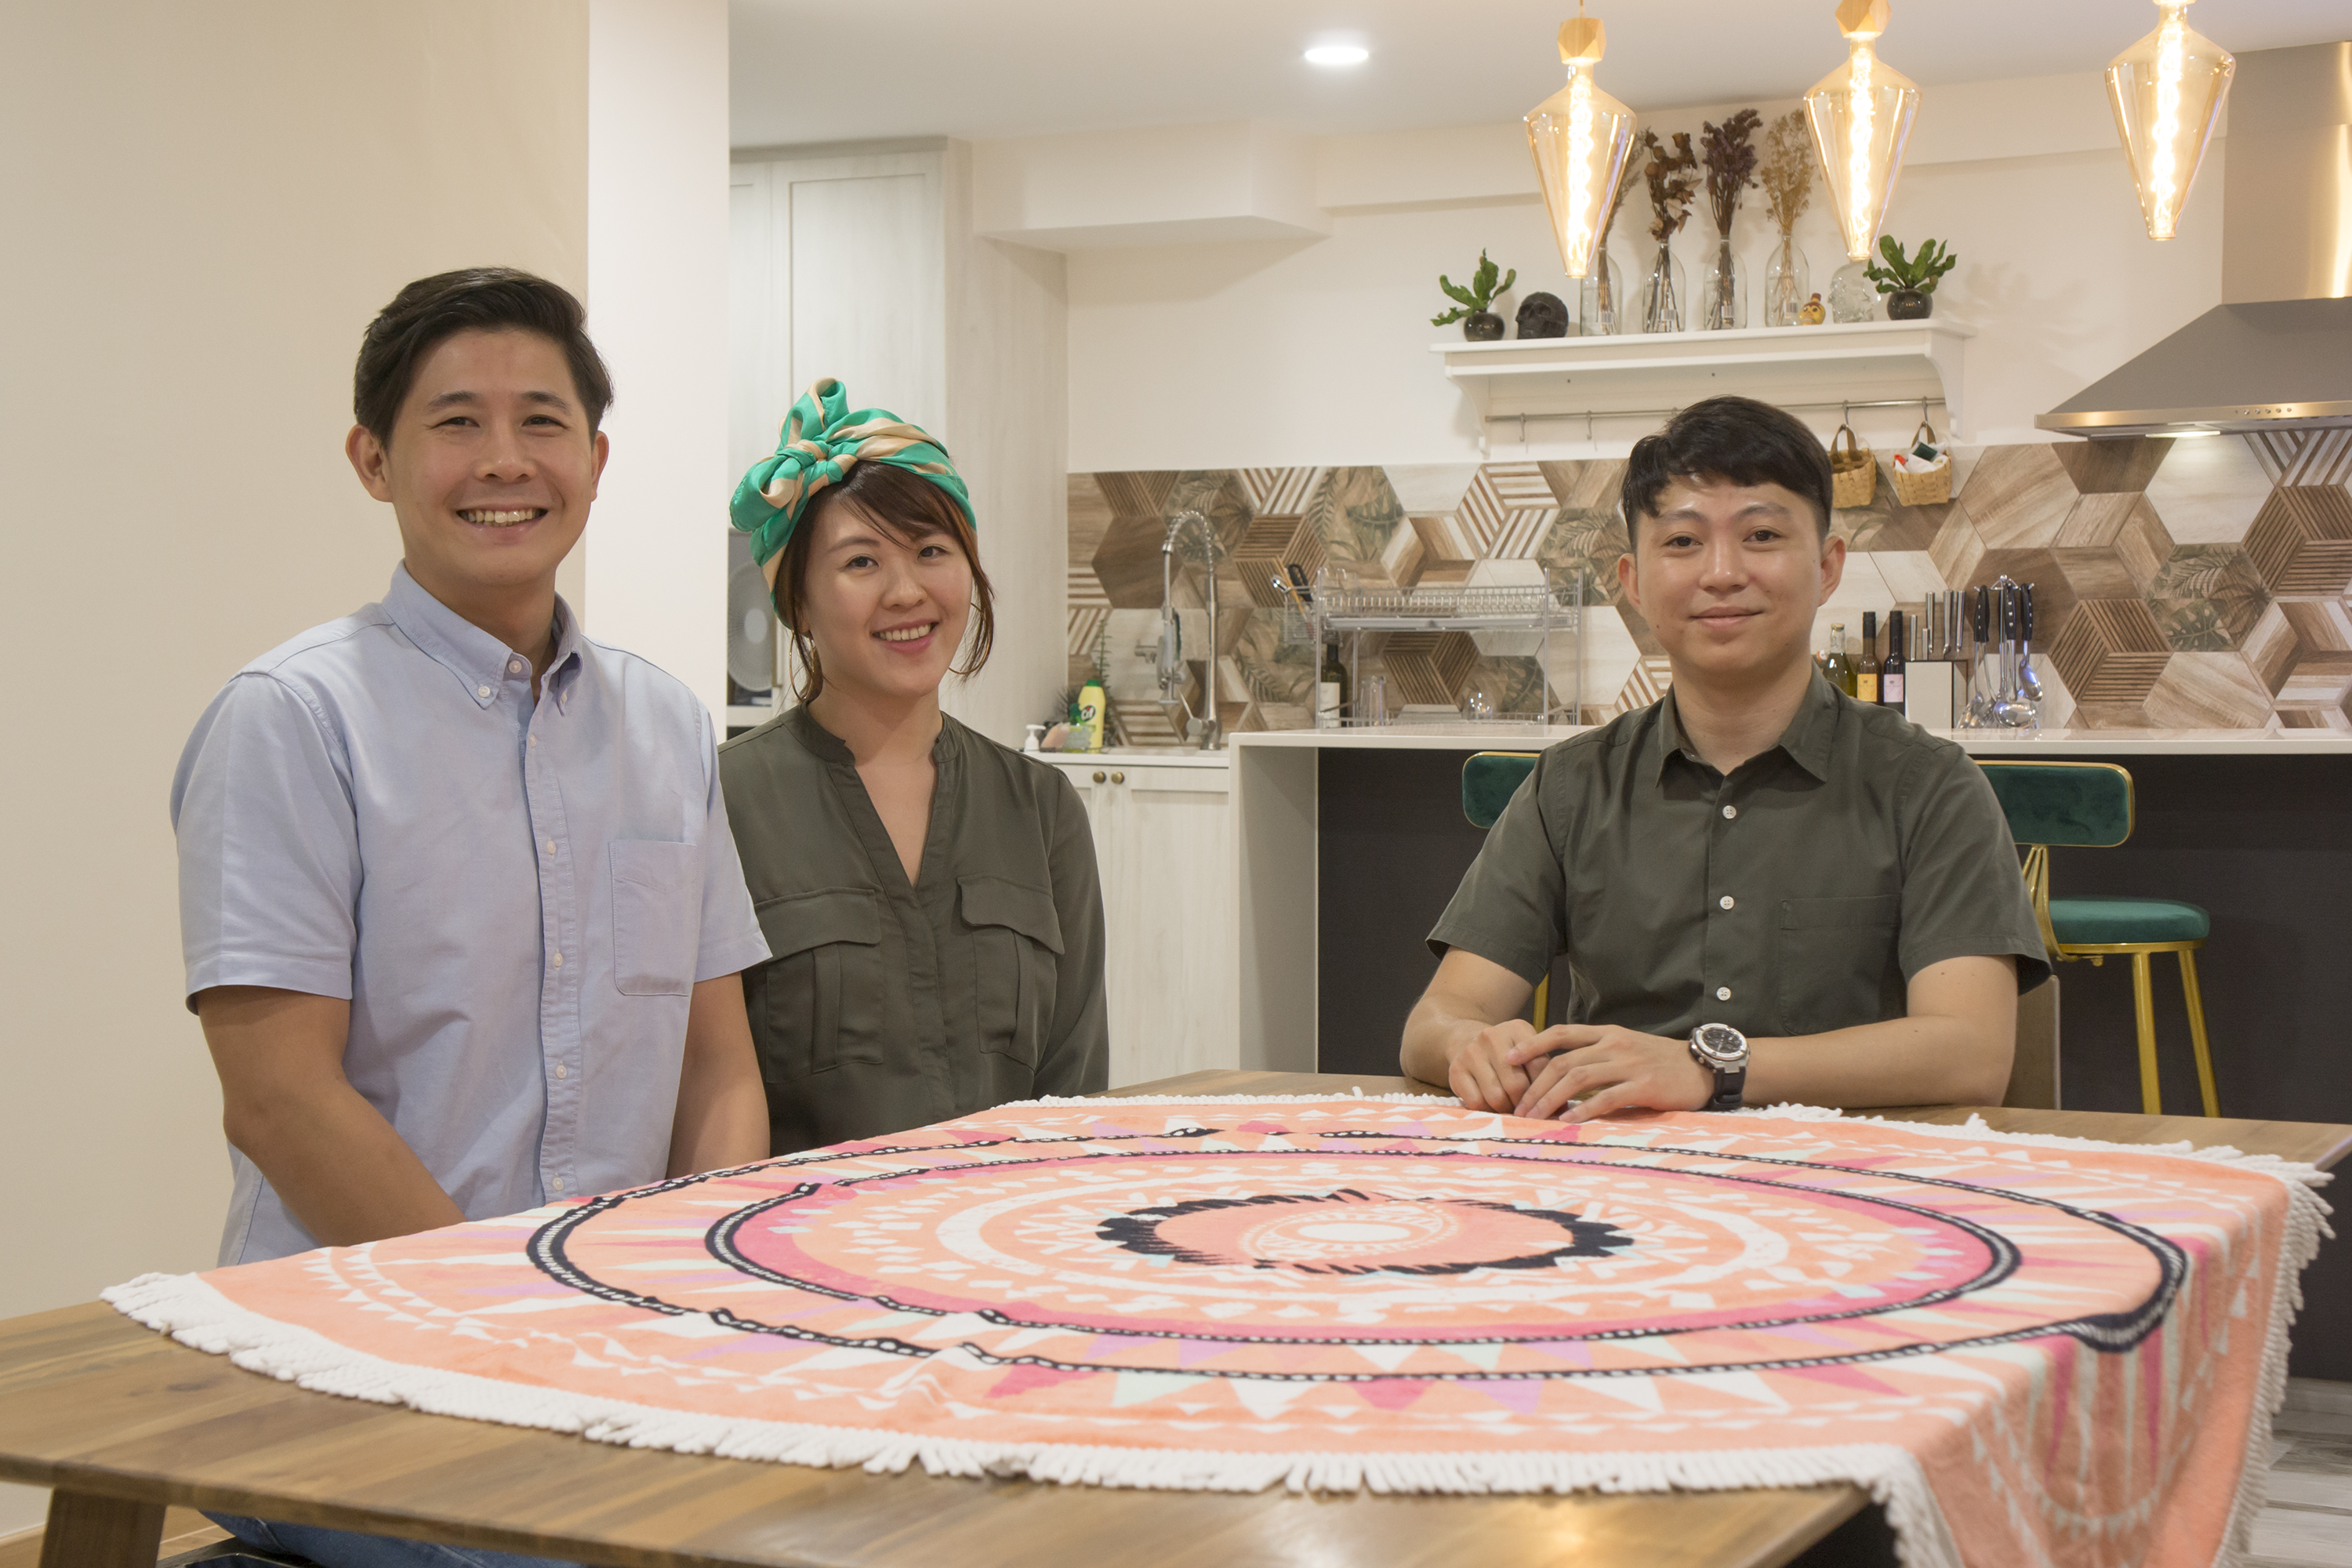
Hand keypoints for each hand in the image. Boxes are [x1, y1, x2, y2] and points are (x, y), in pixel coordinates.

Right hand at [1446, 1018, 1569, 1111]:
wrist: (1465, 1039)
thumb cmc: (1506, 1053)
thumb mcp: (1528, 1053)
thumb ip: (1546, 1075)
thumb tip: (1563, 1109)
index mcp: (1518, 1028)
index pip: (1539, 1067)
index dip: (1547, 1091)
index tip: (1551, 1107)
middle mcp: (1492, 1036)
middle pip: (1517, 1084)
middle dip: (1525, 1105)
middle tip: (1529, 1113)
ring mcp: (1472, 1052)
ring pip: (1496, 1096)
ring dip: (1506, 1110)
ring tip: (1512, 1109)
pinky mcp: (1456, 1070)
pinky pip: (1476, 1102)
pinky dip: (1487, 1111)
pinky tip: (1492, 1106)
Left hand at [1507, 1025, 1713, 1122]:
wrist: (1704, 1068)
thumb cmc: (1661, 1062)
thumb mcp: (1626, 1049)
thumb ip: (1597, 1055)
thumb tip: (1562, 1072)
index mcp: (1607, 1033)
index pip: (1561, 1033)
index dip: (1532, 1044)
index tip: (1508, 1058)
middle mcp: (1614, 1044)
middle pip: (1563, 1060)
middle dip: (1536, 1084)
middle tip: (1518, 1106)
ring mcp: (1629, 1063)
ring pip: (1579, 1077)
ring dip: (1551, 1099)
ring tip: (1534, 1117)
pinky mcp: (1644, 1085)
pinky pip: (1607, 1097)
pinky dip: (1584, 1110)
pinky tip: (1568, 1122)